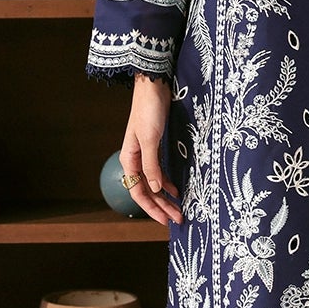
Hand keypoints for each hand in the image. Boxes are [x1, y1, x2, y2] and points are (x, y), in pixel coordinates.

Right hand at [120, 77, 182, 224]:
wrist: (153, 87)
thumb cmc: (149, 111)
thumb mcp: (150, 139)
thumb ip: (151, 165)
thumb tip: (156, 188)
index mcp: (130, 160)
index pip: (138, 192)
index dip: (152, 208)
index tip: (166, 221)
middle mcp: (135, 160)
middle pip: (147, 191)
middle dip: (162, 206)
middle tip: (179, 219)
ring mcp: (145, 154)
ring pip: (154, 183)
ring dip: (166, 197)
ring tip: (179, 209)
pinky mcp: (155, 147)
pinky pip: (160, 172)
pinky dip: (168, 183)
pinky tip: (176, 190)